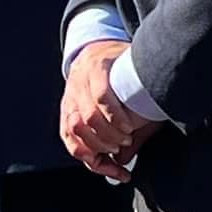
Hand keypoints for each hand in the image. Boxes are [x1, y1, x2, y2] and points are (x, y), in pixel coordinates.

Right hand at [59, 39, 152, 178]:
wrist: (94, 51)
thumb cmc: (120, 63)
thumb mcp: (133, 69)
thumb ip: (140, 97)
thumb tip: (145, 129)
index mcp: (96, 66)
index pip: (101, 95)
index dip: (116, 116)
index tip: (130, 129)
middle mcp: (78, 83)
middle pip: (87, 117)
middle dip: (108, 136)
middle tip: (126, 141)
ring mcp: (69, 98)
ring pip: (74, 130)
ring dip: (96, 146)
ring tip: (116, 150)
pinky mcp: (66, 113)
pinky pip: (68, 138)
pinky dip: (85, 153)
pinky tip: (100, 161)